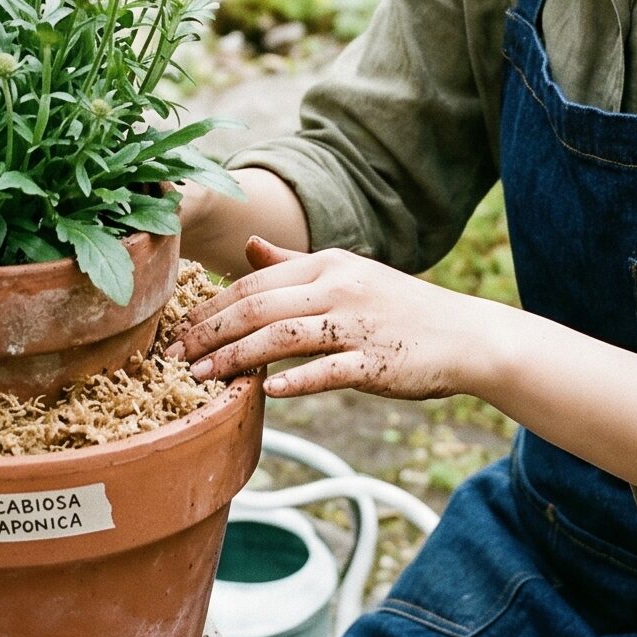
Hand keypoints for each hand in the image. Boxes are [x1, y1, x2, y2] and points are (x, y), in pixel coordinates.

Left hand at [177, 237, 486, 399]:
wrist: (465, 335)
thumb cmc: (399, 309)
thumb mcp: (347, 274)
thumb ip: (294, 263)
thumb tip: (248, 246)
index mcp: (328, 265)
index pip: (254, 281)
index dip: (211, 306)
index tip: (176, 328)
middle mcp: (338, 287)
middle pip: (258, 307)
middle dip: (209, 333)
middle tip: (171, 357)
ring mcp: (357, 325)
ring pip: (282, 336)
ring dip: (235, 358)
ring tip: (201, 378)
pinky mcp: (376, 361)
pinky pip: (327, 370)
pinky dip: (294, 379)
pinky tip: (265, 390)